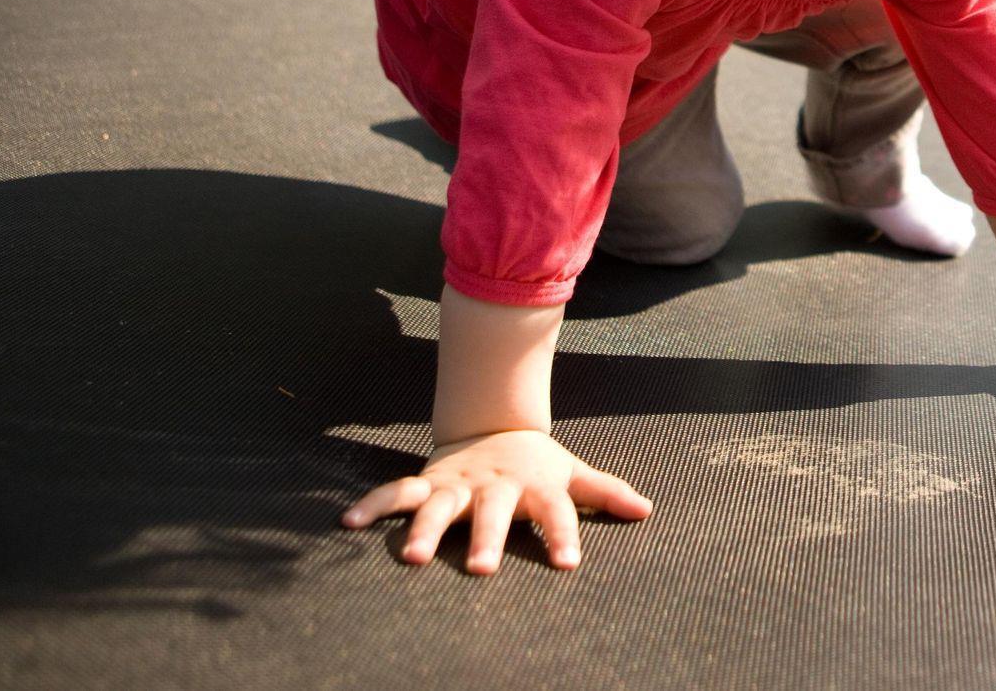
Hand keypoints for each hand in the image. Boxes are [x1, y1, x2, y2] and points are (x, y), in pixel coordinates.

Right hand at [339, 428, 652, 573]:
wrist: (492, 426)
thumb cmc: (536, 465)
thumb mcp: (570, 473)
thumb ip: (604, 492)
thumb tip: (647, 509)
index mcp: (535, 486)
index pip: (556, 512)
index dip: (563, 535)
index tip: (570, 563)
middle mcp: (495, 486)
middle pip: (494, 513)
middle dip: (488, 539)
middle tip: (484, 570)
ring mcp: (459, 483)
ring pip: (441, 505)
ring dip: (427, 529)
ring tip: (413, 557)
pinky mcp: (428, 482)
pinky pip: (397, 492)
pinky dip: (373, 505)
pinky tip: (348, 523)